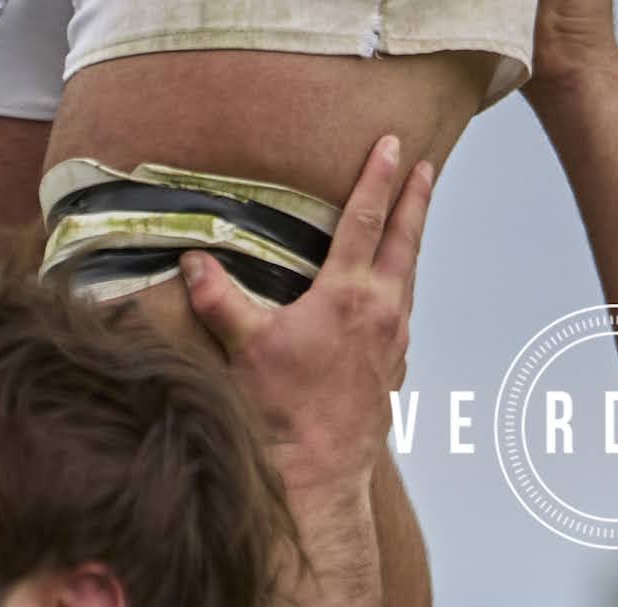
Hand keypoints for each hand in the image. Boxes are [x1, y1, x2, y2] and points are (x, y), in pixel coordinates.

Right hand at [182, 133, 434, 507]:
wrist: (320, 472)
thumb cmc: (285, 409)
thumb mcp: (245, 346)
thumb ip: (218, 298)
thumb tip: (192, 259)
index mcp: (348, 295)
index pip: (366, 221)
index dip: (377, 179)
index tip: (390, 145)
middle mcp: (382, 311)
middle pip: (405, 241)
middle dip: (415, 199)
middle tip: (425, 167)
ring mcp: (394, 341)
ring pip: (409, 277)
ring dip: (411, 243)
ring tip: (413, 222)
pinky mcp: (394, 368)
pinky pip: (404, 314)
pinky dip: (402, 289)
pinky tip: (392, 296)